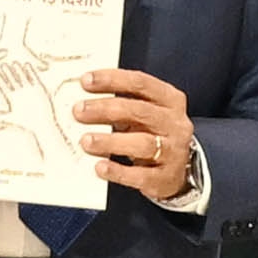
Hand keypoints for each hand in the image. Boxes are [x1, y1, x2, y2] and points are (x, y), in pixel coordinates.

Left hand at [74, 70, 199, 205]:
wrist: (178, 170)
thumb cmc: (153, 134)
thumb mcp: (145, 114)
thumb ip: (121, 104)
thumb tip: (83, 101)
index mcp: (170, 100)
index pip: (141, 83)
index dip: (112, 80)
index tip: (86, 80)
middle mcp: (175, 124)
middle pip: (140, 111)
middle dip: (106, 109)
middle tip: (79, 111)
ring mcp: (173, 151)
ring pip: (143, 144)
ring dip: (111, 141)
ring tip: (86, 140)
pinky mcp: (166, 178)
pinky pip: (141, 175)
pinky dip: (118, 171)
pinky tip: (100, 167)